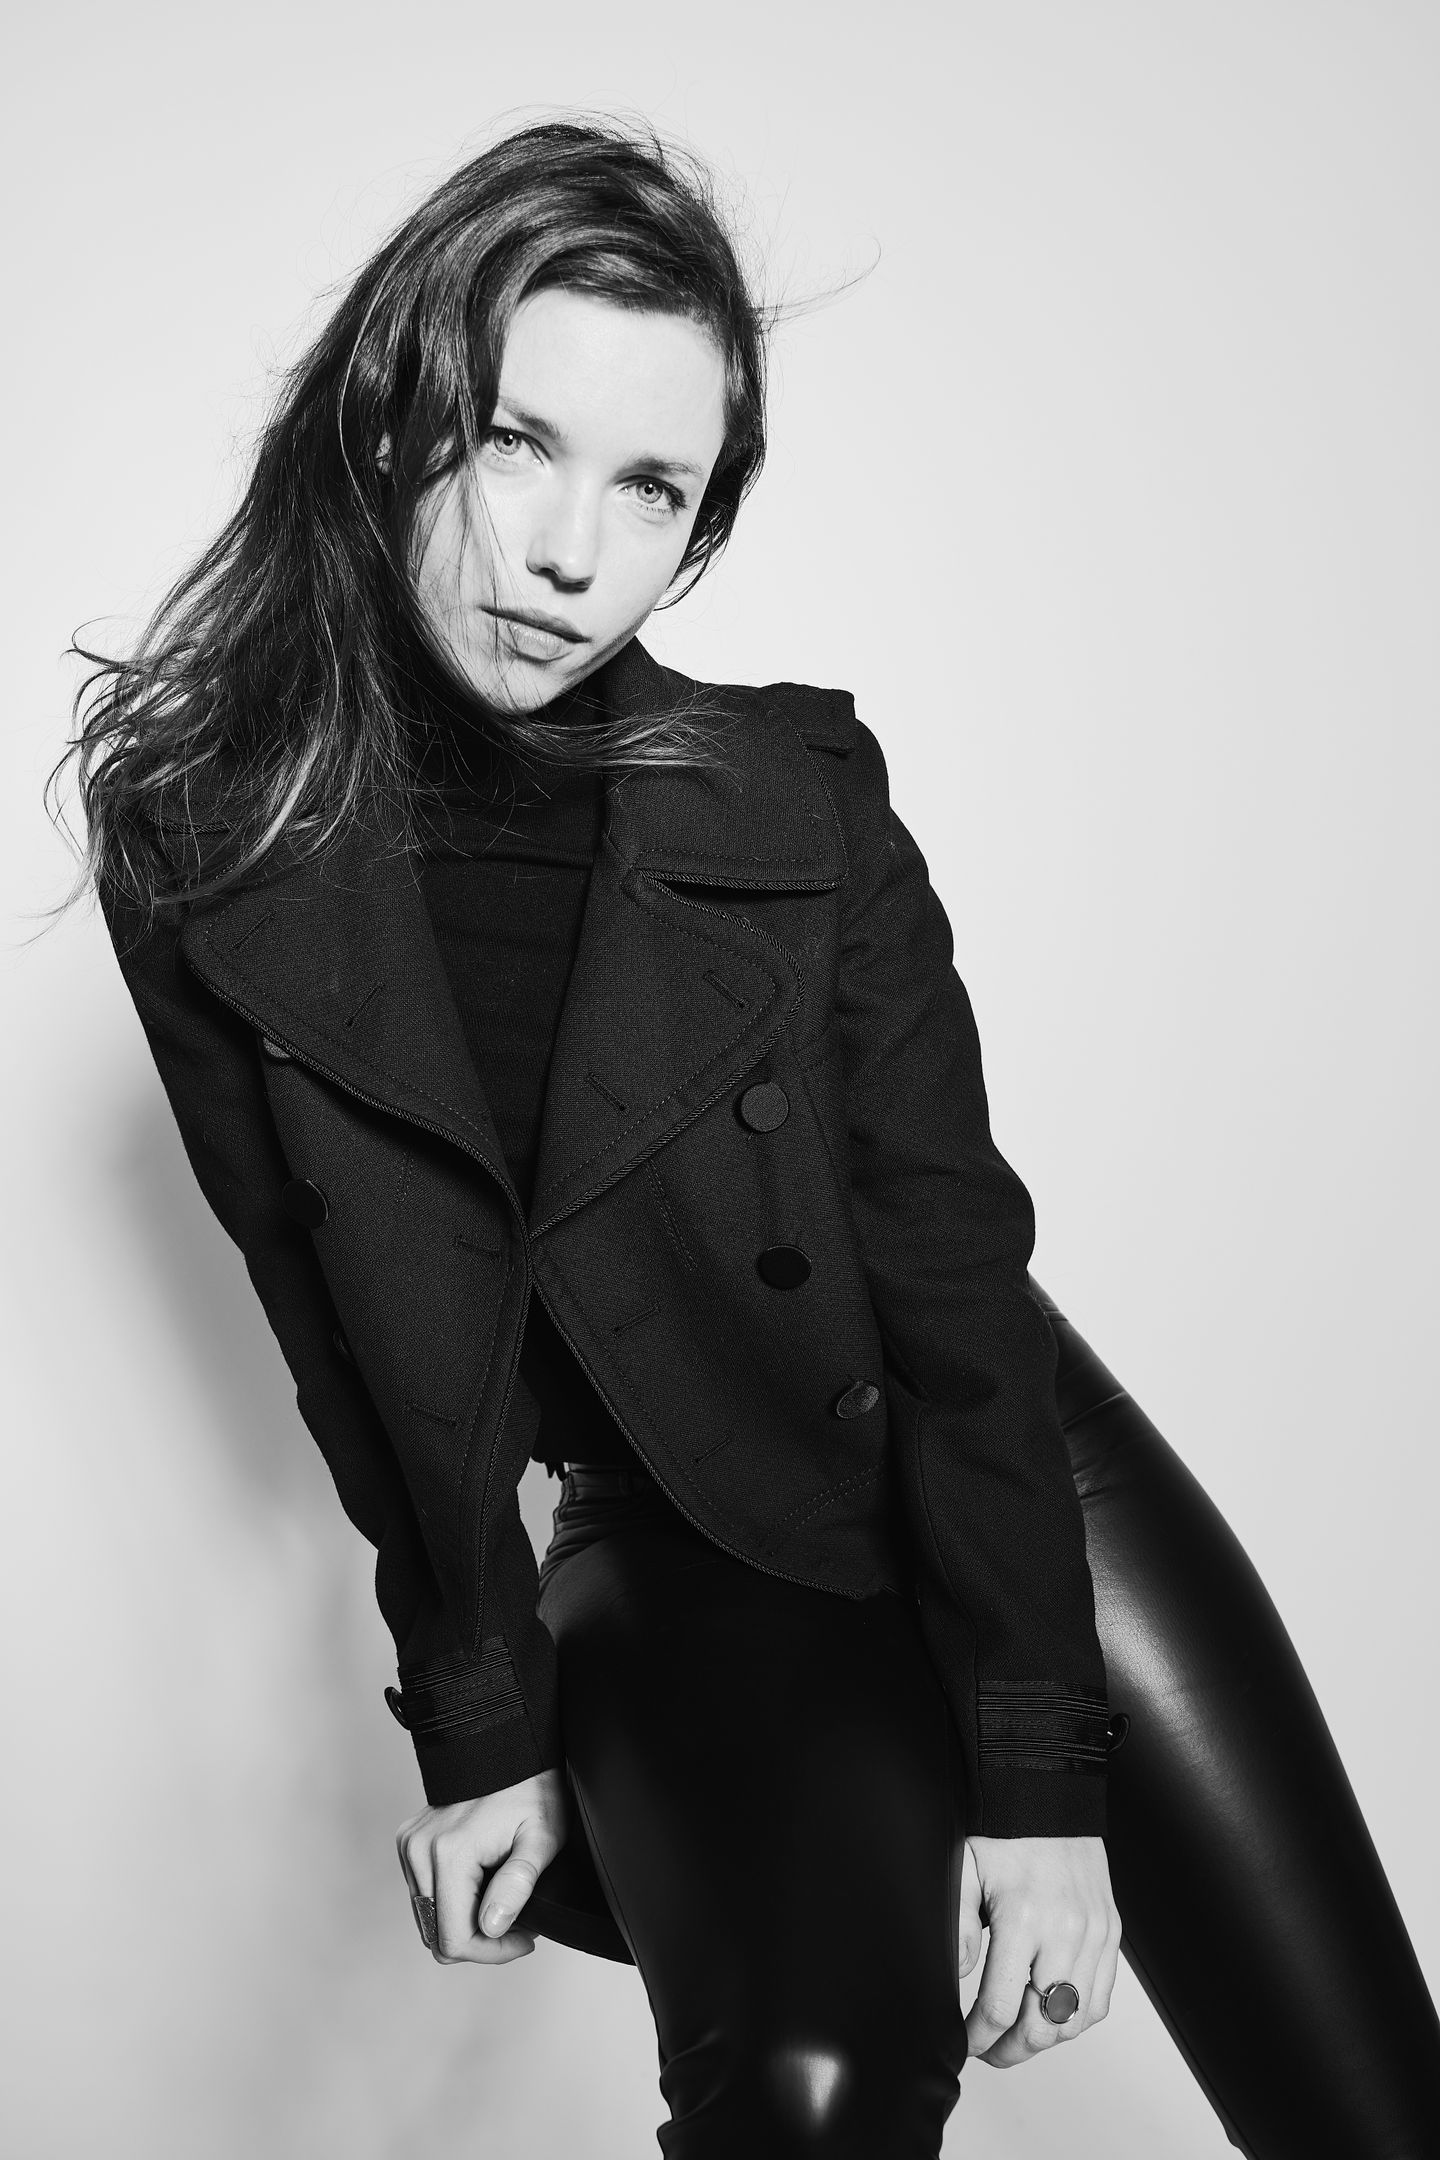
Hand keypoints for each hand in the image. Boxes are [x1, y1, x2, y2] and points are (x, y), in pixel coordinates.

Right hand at [396, 1767, 567, 1964]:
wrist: (508, 1746)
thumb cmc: (532, 1789)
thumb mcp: (542, 1838)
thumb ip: (517, 1884)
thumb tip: (491, 1927)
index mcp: (449, 1854)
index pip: (454, 1941)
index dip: (492, 1952)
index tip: (525, 1937)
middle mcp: (419, 1851)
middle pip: (437, 1936)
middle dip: (480, 1940)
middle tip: (518, 1920)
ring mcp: (409, 1846)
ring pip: (428, 1919)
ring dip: (464, 1920)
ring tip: (502, 1898)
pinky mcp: (408, 1842)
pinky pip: (424, 1894)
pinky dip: (451, 1900)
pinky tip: (481, 1882)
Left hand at [957, 1834, 1120, 2067]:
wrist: (1049, 1794)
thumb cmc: (1003, 1831)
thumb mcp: (964, 1870)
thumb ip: (959, 1928)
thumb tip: (961, 1977)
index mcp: (1022, 1918)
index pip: (999, 2006)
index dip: (979, 2037)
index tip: (966, 2041)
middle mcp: (1065, 1931)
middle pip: (1042, 2025)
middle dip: (1010, 2050)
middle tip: (990, 2051)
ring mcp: (1094, 1934)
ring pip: (1075, 2021)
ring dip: (1045, 2039)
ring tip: (1019, 2038)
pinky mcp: (1111, 1932)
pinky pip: (1101, 1999)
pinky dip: (1078, 2019)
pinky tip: (1053, 2016)